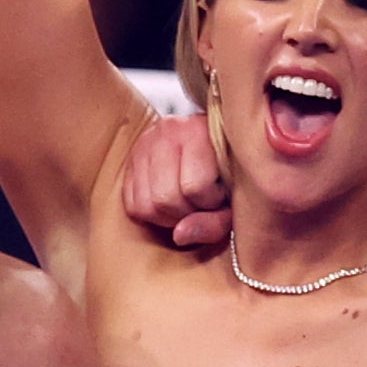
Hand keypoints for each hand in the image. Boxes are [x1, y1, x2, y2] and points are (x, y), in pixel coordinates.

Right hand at [120, 111, 229, 254]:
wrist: (217, 139)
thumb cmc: (231, 170)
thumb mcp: (236, 194)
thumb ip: (216, 221)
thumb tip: (179, 235)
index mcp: (198, 131)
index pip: (194, 186)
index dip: (210, 203)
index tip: (220, 196)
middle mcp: (166, 131)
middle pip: (165, 198)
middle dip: (187, 213)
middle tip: (203, 204)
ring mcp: (144, 144)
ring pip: (145, 205)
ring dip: (168, 218)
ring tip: (188, 205)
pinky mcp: (131, 161)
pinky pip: (132, 205)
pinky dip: (153, 214)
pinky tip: (172, 204)